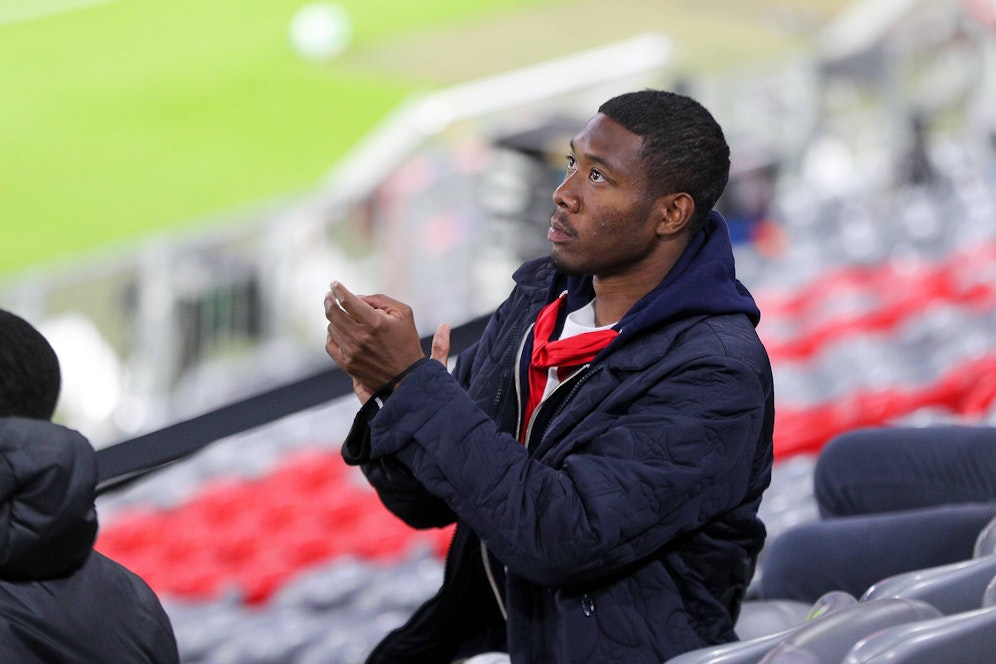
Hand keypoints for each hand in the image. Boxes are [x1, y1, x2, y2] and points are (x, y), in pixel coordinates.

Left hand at [325, 282, 449, 402]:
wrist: (407, 376)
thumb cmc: (406, 342)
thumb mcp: (403, 313)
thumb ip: (380, 300)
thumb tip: (357, 297)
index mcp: (375, 323)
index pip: (348, 301)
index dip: (339, 290)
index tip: (334, 284)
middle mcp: (361, 337)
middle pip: (334, 313)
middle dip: (329, 301)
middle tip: (329, 296)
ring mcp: (352, 352)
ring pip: (332, 328)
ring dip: (335, 320)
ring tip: (343, 318)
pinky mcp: (347, 364)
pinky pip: (330, 345)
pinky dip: (332, 336)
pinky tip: (338, 332)